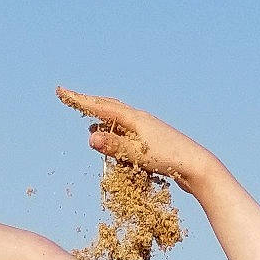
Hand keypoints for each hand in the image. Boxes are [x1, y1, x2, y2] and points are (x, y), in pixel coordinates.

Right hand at [56, 90, 217, 197]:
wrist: (198, 167)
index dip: (79, 100)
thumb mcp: (139, 154)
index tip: (61, 91)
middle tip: (70, 98)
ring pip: (119, 119)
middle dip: (89, 103)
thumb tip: (90, 137)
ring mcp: (148, 129)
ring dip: (102, 117)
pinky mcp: (154, 141)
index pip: (100, 105)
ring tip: (89, 118)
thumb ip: (115, 146)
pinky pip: (128, 131)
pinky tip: (114, 138)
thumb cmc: (169, 160)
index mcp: (135, 118)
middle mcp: (141, 119)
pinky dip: (115, 131)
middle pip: (109, 106)